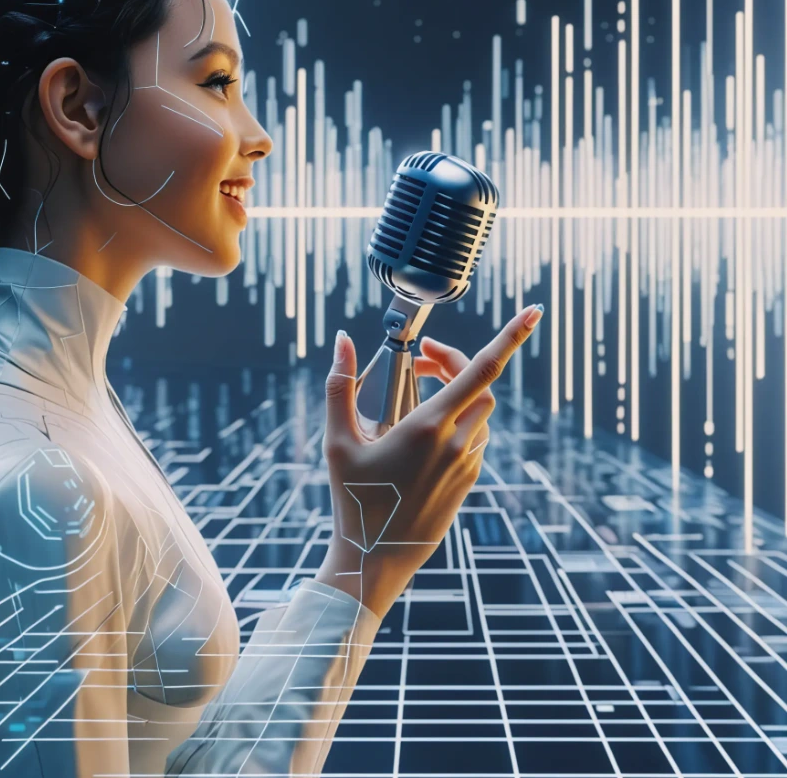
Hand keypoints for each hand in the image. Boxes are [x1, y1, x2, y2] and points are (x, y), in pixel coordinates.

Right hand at [317, 304, 544, 617]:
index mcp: (430, 427)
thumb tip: (342, 341)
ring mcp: (467, 465)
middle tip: (422, 360)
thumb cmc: (353, 501)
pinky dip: (459, 420)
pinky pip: (475, 438)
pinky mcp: (467, 482)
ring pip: (481, 412)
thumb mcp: (338, 441)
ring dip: (459, 392)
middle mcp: (457, 443)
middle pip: (483, 385)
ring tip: (417, 392)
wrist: (376, 560)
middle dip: (458, 362)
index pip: (481, 370)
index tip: (533, 312)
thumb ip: (340, 385)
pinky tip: (424, 430)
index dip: (511, 337)